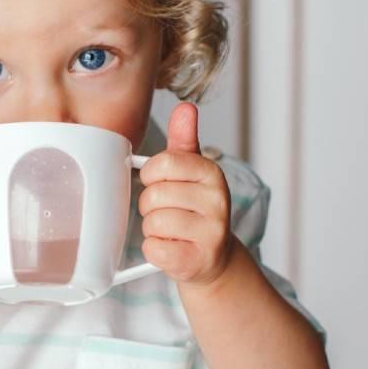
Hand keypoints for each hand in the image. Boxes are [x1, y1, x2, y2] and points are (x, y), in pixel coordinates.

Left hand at [137, 103, 234, 286]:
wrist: (213, 257)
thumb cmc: (195, 210)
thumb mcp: (191, 173)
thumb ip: (184, 140)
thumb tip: (186, 108)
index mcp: (213, 175)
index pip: (165, 163)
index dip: (151, 175)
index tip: (158, 182)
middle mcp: (218, 203)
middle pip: (155, 194)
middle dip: (150, 205)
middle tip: (165, 211)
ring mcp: (210, 234)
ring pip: (153, 222)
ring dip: (152, 228)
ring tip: (170, 230)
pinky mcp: (196, 260)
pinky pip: (154, 248)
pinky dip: (154, 249)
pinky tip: (170, 246)